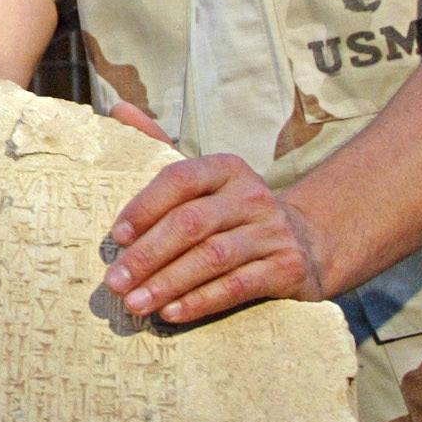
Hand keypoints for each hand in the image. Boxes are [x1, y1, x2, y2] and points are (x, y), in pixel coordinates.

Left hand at [105, 152, 327, 323]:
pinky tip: (171, 313)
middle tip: (115, 283)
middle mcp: (252, 196)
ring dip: (167, 283)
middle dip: (148, 255)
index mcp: (225, 168)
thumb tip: (118, 109)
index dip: (144, 207)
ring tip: (134, 304)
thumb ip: (159, 144)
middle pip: (191, 224)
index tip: (116, 237)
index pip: (179, 179)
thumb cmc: (233, 211)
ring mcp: (272, 232)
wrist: (306, 243)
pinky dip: (200, 301)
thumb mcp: (203, 178)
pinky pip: (237, 286)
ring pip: (211, 258)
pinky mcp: (285, 268)